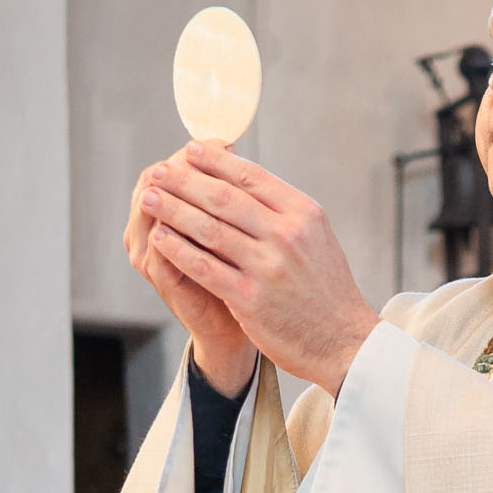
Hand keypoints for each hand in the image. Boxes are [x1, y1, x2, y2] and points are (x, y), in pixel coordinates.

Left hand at [139, 142, 379, 397]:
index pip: (251, 177)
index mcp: (304, 214)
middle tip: (159, 170)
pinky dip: (178, 250)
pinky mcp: (249, 299)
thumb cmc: (326, 290)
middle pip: (224, 198)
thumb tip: (243, 181)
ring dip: (173, 210)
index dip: (215, 161)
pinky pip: (204, 267)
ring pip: (209, 229)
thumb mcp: (317, 239)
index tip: (190, 150)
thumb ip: (284, 212)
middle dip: (185, 181)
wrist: (343, 342)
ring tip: (150, 198)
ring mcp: (267, 267)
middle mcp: (287, 235)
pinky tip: (160, 238)